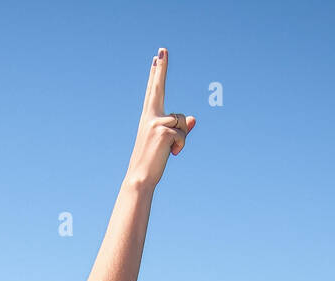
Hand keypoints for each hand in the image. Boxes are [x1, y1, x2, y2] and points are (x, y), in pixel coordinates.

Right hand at [126, 47, 194, 188]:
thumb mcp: (167, 142)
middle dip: (161, 68)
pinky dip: (181, 146)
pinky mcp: (163, 130)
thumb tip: (194, 119)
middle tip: (162, 49)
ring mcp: (155, 122)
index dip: (156, 74)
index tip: (157, 57)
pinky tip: (171, 154)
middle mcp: (150, 116)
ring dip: (181, 137)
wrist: (140, 177)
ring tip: (169, 150)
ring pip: (182, 120)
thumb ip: (180, 129)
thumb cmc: (152, 161)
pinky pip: (183, 134)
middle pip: (158, 87)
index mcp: (148, 117)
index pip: (153, 91)